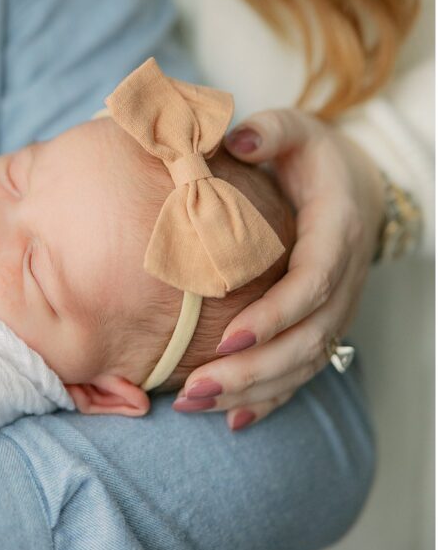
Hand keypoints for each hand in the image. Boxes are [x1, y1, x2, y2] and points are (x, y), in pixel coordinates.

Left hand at [173, 109, 384, 429]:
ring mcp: (337, 309)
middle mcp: (343, 280)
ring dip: (252, 390)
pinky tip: (230, 420)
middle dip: (252, 370)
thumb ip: (269, 131)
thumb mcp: (296, 129)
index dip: (273, 316)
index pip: (311, 285)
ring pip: (303, 365)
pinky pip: (303, 371)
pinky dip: (271, 399)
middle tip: (194, 388)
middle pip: (307, 340)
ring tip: (193, 404)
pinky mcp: (324, 324)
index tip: (226, 336)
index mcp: (336, 233)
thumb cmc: (312, 155)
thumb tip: (237, 138)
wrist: (356, 183)